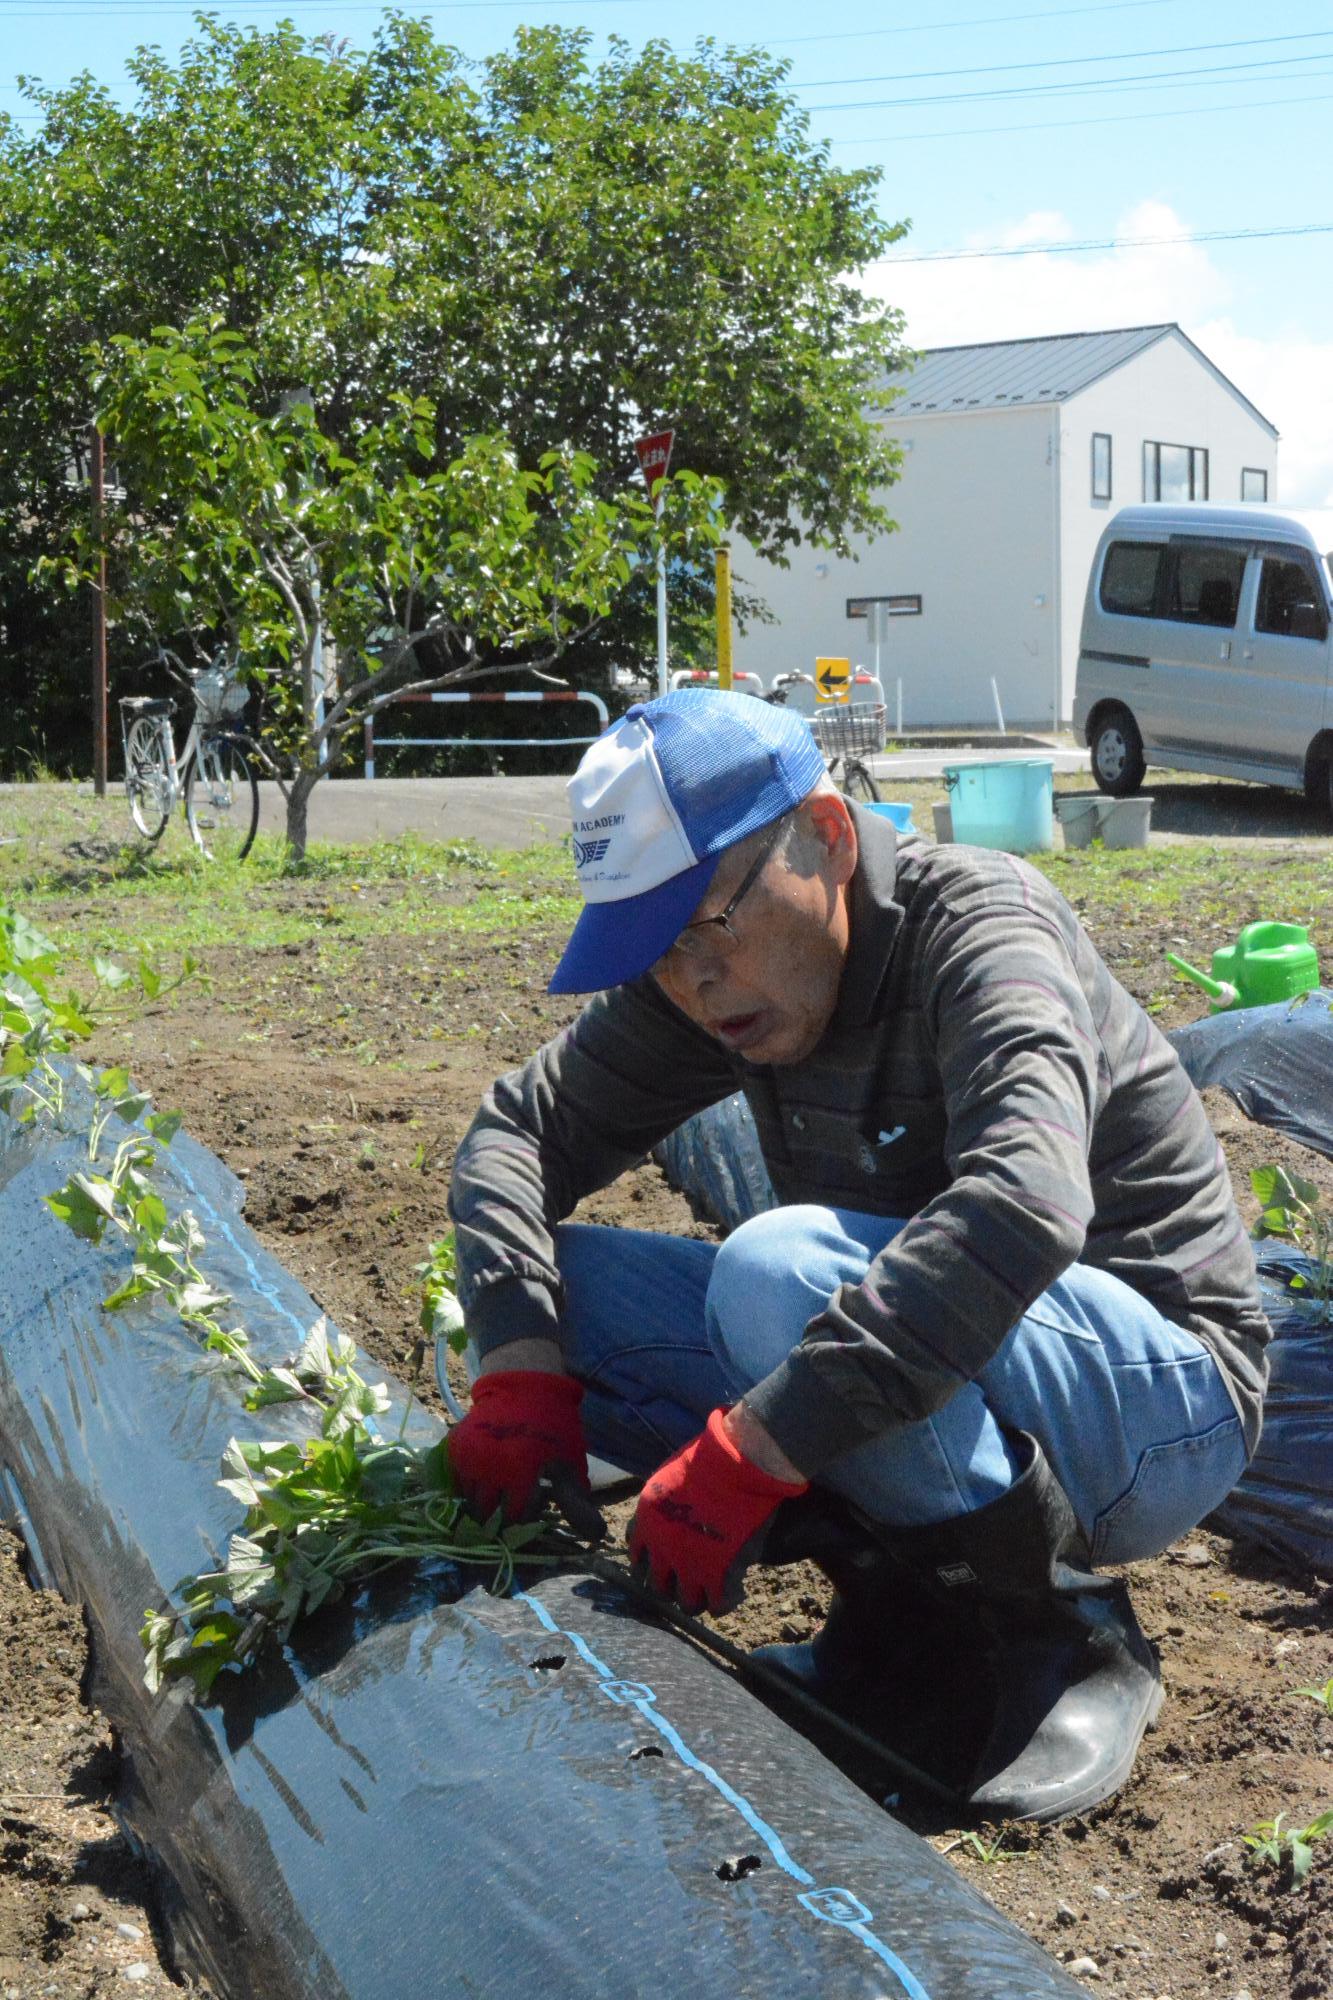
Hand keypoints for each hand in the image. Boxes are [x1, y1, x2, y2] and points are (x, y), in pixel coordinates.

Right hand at [448, 1370, 589, 1523]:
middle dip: (502, 1517)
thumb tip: (597, 1537)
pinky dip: (468, 1488)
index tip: (531, 1511)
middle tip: (513, 1505)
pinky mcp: (457, 1450)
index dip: (526, 1519)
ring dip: (484, 1504)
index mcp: (520, 1475)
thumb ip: (576, 1504)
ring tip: (499, 1494)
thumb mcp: (570, 1465)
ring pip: (471, 1502)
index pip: (517, 1520)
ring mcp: (470, 1460)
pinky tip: (485, 1481)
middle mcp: (490, 1470)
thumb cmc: (554, 1430)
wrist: (526, 1388)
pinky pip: (457, 1484)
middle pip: (490, 1516)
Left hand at [627, 1407, 807, 1614]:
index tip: (660, 1561)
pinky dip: (725, 1603)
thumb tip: (670, 1517)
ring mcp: (690, 1566)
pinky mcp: (719, 1575)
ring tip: (708, 1591)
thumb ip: (663, 1506)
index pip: (636, 1557)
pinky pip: (718, 1605)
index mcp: (645, 1524)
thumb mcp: (667, 1479)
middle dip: (669, 1586)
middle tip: (684, 1581)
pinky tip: (733, 1592)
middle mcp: (662, 1550)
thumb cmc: (703, 1459)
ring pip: (686, 1603)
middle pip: (657, 1587)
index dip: (648, 1562)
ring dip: (696, 1599)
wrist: (733, 1465)